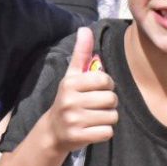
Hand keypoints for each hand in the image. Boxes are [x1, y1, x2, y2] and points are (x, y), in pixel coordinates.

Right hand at [42, 28, 116, 152]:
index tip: (98, 89)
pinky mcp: (79, 136)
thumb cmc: (68, 98)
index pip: (105, 80)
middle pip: (111, 99)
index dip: (107, 85)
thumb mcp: (72, 76)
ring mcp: (74, 120)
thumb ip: (82, 53)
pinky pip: (108, 132)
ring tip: (94, 117)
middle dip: (109, 103)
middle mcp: (70, 101)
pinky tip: (93, 129)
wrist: (53, 130)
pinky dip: (104, 131)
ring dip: (108, 117)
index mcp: (70, 83)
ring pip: (112, 116)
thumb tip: (85, 29)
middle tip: (97, 105)